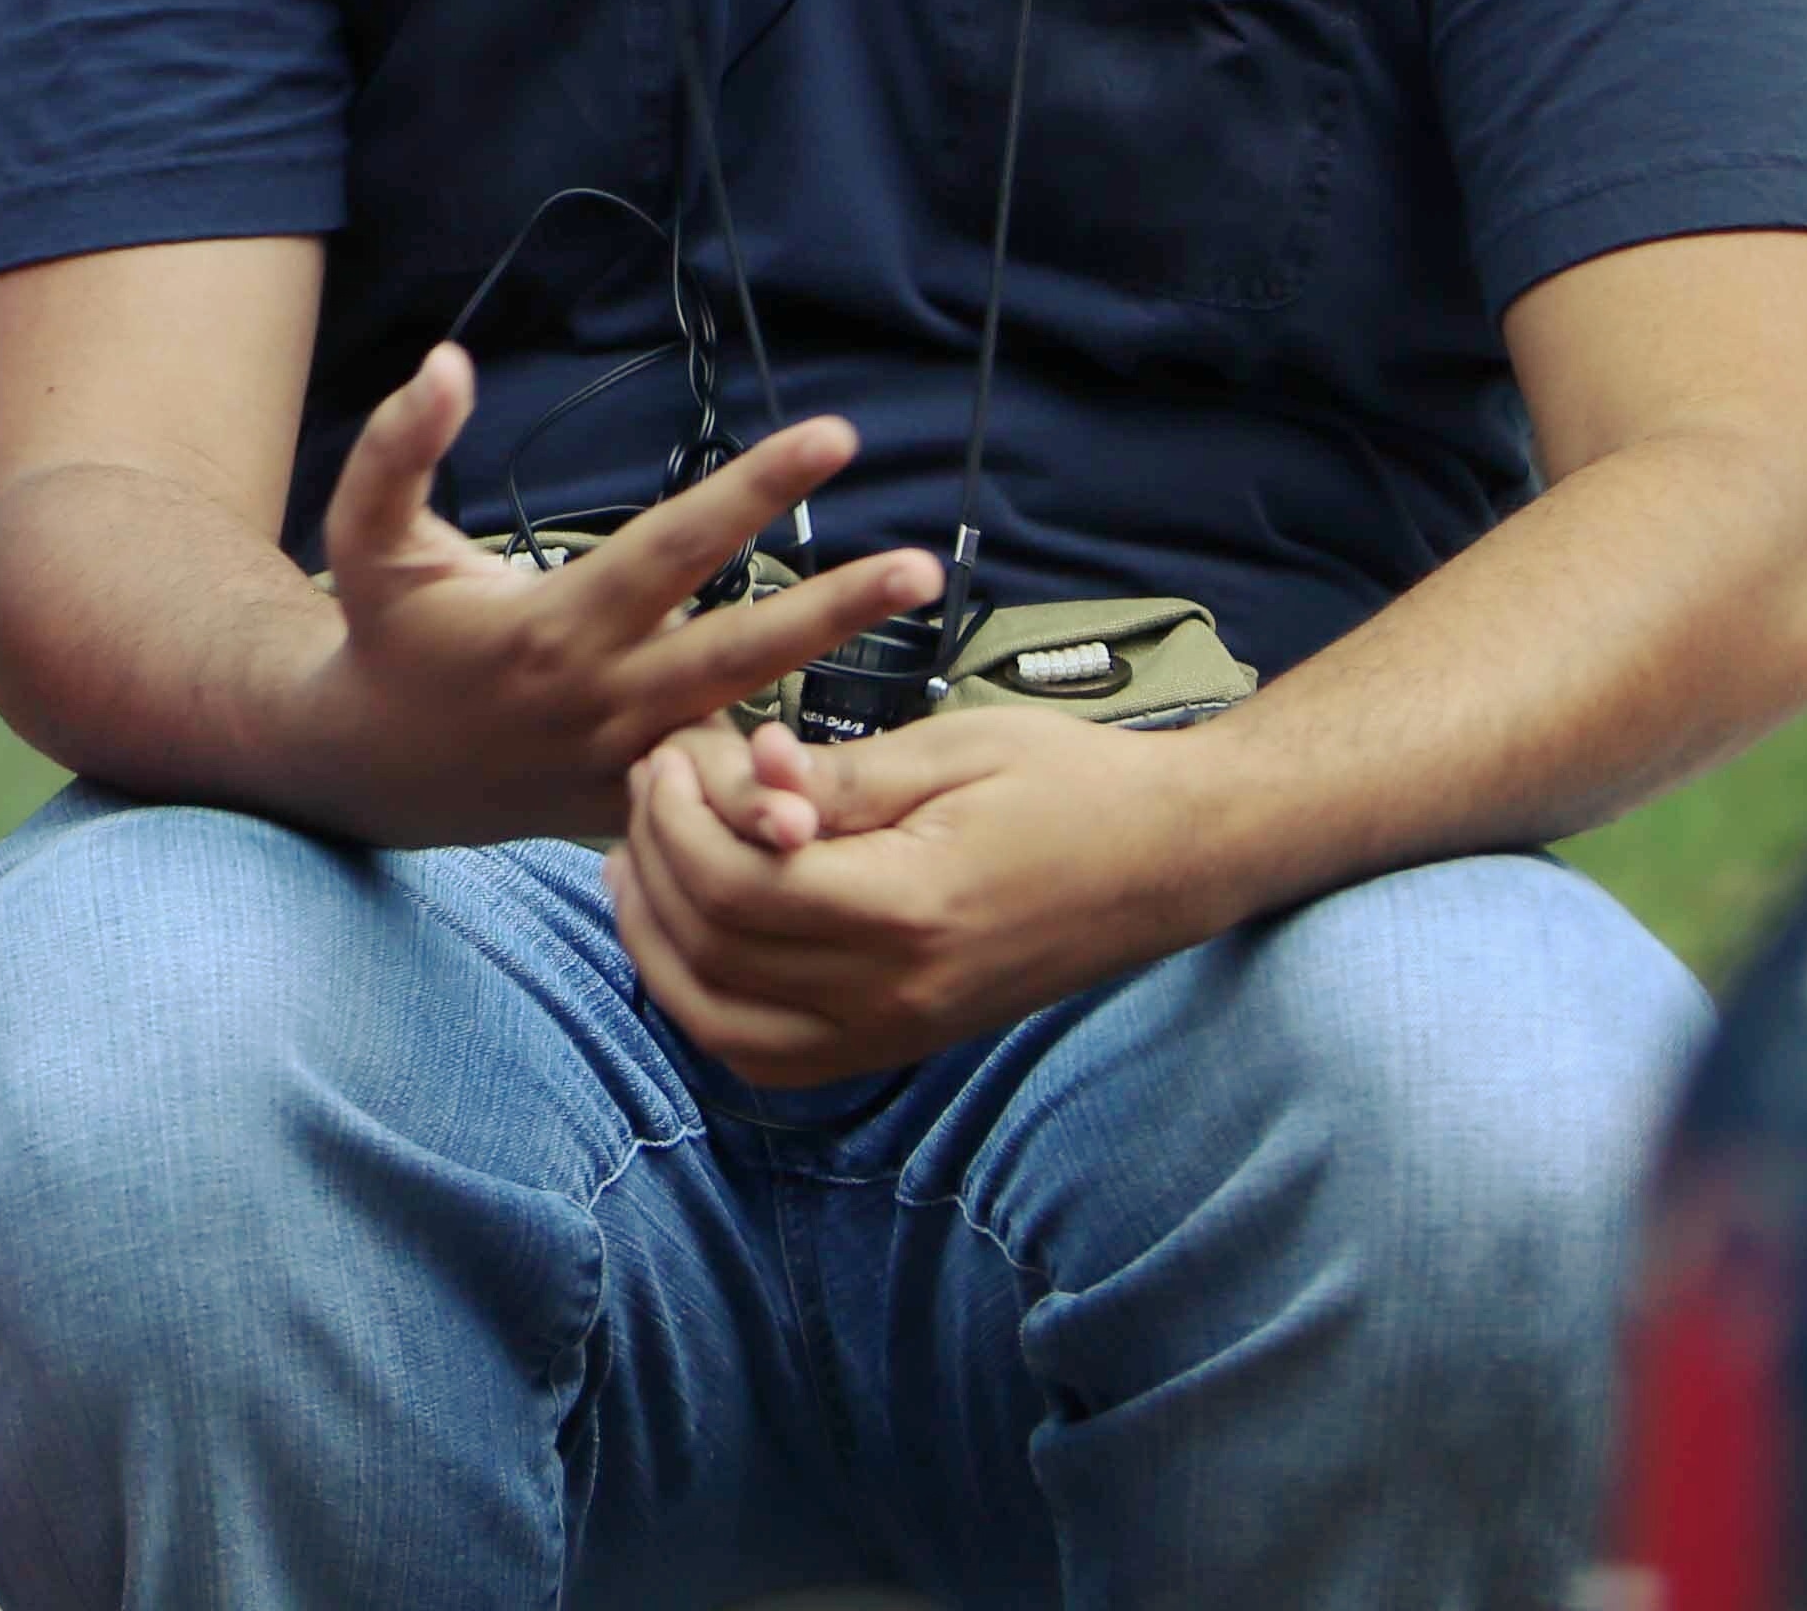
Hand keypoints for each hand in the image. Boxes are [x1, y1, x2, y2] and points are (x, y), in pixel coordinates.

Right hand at [280, 342, 943, 846]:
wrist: (371, 770)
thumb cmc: (381, 636)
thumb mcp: (367, 537)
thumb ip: (399, 447)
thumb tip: (447, 362)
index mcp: (553, 627)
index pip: (674, 548)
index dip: (754, 488)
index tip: (833, 435)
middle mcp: (603, 698)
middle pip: (740, 648)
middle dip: (835, 607)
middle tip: (922, 565)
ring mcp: (624, 763)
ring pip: (747, 728)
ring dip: (834, 686)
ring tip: (913, 647)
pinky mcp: (633, 807)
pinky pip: (723, 789)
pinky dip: (789, 770)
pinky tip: (871, 739)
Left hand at [609, 706, 1237, 1086]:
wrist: (1169, 859)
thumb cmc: (1069, 783)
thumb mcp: (948, 750)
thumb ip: (834, 779)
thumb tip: (739, 774)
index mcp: (913, 909)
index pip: (738, 886)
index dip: (677, 817)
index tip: (670, 753)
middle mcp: (899, 993)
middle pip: (715, 952)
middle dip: (656, 861)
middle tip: (650, 785)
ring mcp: (899, 1031)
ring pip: (724, 1026)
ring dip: (658, 943)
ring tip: (637, 859)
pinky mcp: (900, 1042)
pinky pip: (770, 1056)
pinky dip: (706, 1003)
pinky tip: (685, 932)